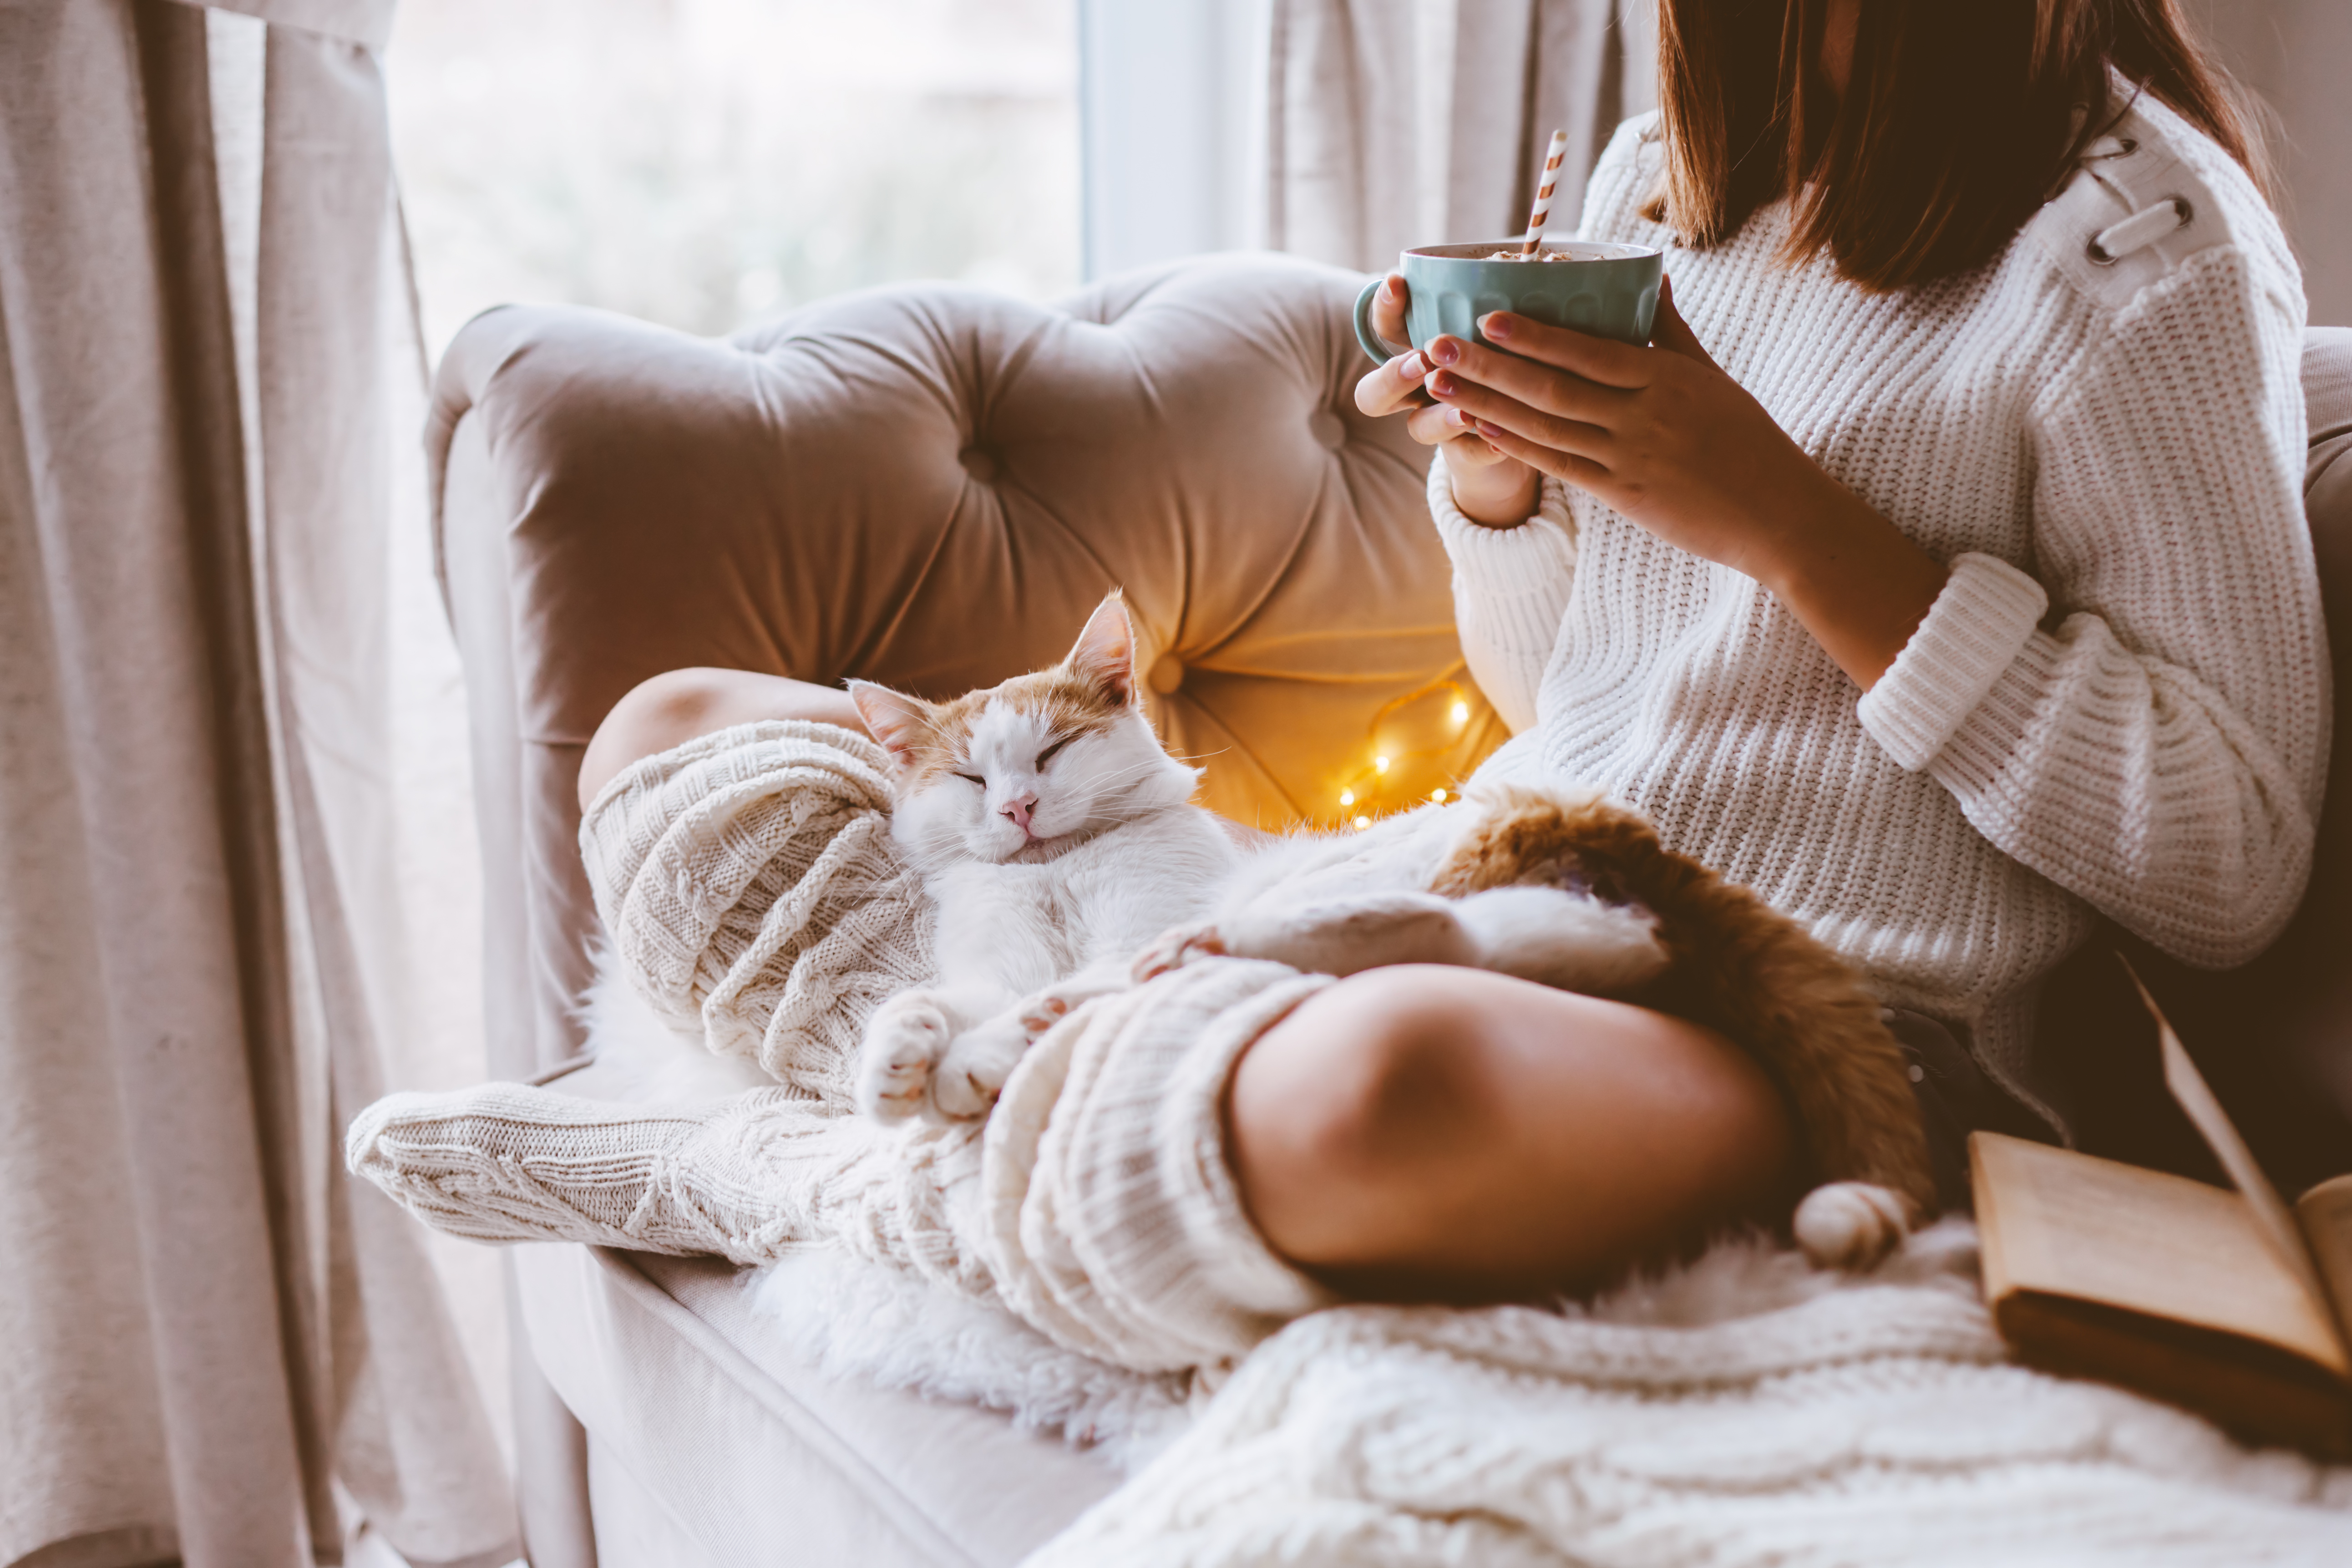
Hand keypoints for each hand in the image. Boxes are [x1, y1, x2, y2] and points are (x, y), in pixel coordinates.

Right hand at [1350, 273, 1538, 525]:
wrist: (1525, 430)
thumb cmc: (1513, 360)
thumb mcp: (1506, 325)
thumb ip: (1503, 303)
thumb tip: (1543, 256)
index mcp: (1419, 351)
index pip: (1385, 327)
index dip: (1385, 307)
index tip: (1397, 281)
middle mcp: (1417, 392)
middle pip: (1373, 394)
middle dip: (1394, 376)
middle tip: (1423, 361)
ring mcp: (1437, 426)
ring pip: (1418, 428)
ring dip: (1439, 417)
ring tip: (1465, 411)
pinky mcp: (1466, 456)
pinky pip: (1468, 456)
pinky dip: (1484, 448)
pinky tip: (1503, 443)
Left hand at [1422, 279, 1947, 687]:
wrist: (1779, 514)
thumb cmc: (1749, 440)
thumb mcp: (1714, 377)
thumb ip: (1673, 332)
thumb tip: (1651, 279)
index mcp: (1665, 378)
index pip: (1586, 350)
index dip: (1531, 334)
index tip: (1485, 315)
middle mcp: (1642, 415)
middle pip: (1551, 386)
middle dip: (1489, 365)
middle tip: (1436, 346)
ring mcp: (1629, 458)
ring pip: (1545, 427)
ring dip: (1487, 403)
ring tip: (1439, 384)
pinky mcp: (1622, 496)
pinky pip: (1559, 467)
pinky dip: (1517, 446)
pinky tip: (1480, 427)